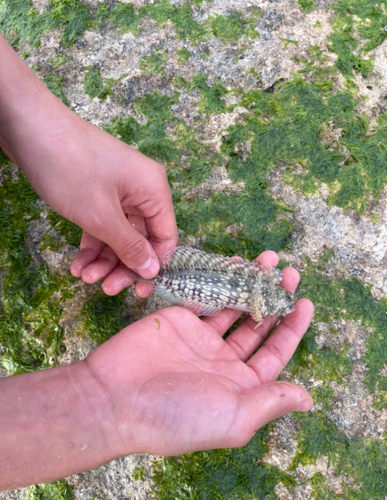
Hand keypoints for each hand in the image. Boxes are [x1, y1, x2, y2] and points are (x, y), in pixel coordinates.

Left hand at [0, 35, 177, 293]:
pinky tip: (77, 263)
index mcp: (154, 191)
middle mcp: (141, 190)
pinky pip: (102, 223)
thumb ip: (129, 246)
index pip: (165, 236)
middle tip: (105, 289)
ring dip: (103, 258)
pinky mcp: (97, 190)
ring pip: (118, 234)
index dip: (154, 266)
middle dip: (122, 265)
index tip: (137, 291)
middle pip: (140, 238)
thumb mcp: (101, 216)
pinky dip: (91, 243)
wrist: (29, 127)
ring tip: (83, 277)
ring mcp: (118, 190)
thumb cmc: (71, 170)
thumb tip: (153, 271)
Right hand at [0, 252, 312, 489]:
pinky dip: (220, 281)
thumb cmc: (176, 417)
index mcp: (239, 385)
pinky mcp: (177, 319)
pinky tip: (235, 264)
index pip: (274, 352)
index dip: (291, 328)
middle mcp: (222, 360)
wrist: (114, 399)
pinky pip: (205, 297)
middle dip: (273, 298)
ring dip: (251, 284)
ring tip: (268, 260)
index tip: (304, 302)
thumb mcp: (234, 418)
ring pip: (232, 306)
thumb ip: (271, 402)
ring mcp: (199, 338)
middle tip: (288, 272)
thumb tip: (307, 399)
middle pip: (256, 324)